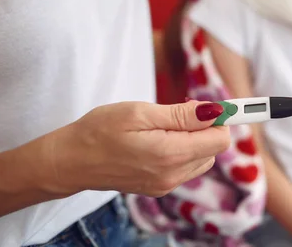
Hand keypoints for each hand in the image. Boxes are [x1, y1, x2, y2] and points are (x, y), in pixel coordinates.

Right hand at [38, 100, 229, 196]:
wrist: (70, 161)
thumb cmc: (99, 131)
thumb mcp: (140, 113)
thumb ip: (181, 115)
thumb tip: (215, 111)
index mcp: (170, 155)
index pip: (221, 139)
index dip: (219, 118)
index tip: (209, 104)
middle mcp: (173, 175)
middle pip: (214, 148)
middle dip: (204, 126)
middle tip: (176, 111)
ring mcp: (166, 184)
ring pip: (202, 158)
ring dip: (194, 139)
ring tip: (164, 125)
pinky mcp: (159, 186)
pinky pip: (186, 167)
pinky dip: (183, 150)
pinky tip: (160, 139)